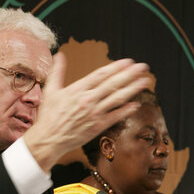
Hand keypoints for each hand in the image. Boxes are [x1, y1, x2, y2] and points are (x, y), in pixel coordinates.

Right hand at [24, 52, 150, 171]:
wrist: (48, 139)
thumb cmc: (48, 116)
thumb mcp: (50, 90)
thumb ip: (57, 71)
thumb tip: (60, 55)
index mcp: (77, 89)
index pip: (101, 74)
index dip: (116, 67)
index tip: (128, 61)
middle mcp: (88, 100)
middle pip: (113, 84)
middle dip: (130, 74)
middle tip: (142, 67)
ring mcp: (94, 113)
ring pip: (117, 98)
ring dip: (133, 89)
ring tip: (145, 81)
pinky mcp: (97, 126)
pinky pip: (115, 116)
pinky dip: (126, 110)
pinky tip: (136, 104)